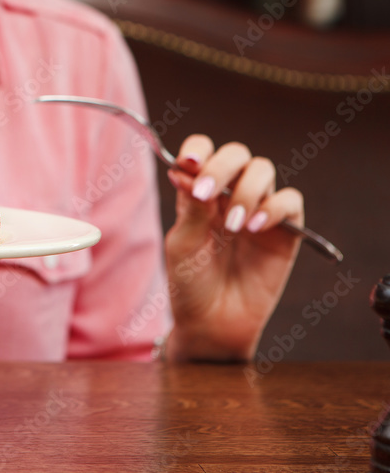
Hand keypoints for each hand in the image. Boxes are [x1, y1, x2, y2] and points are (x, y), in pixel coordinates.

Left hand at [163, 135, 302, 361]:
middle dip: (222, 167)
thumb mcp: (183, 244)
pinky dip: (274, 207)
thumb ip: (191, 208)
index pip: (202, 152)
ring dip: (246, 191)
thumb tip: (183, 170)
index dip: (198, 149)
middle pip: (236, 154)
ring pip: (263, 170)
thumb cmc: (190, 283)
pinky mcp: (285, 230)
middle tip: (207, 195)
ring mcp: (258, 210)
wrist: (212, 323)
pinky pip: (290, 200)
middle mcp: (229, 195)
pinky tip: (255, 228)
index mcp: (200, 193)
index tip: (189, 162)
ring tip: (234, 226)